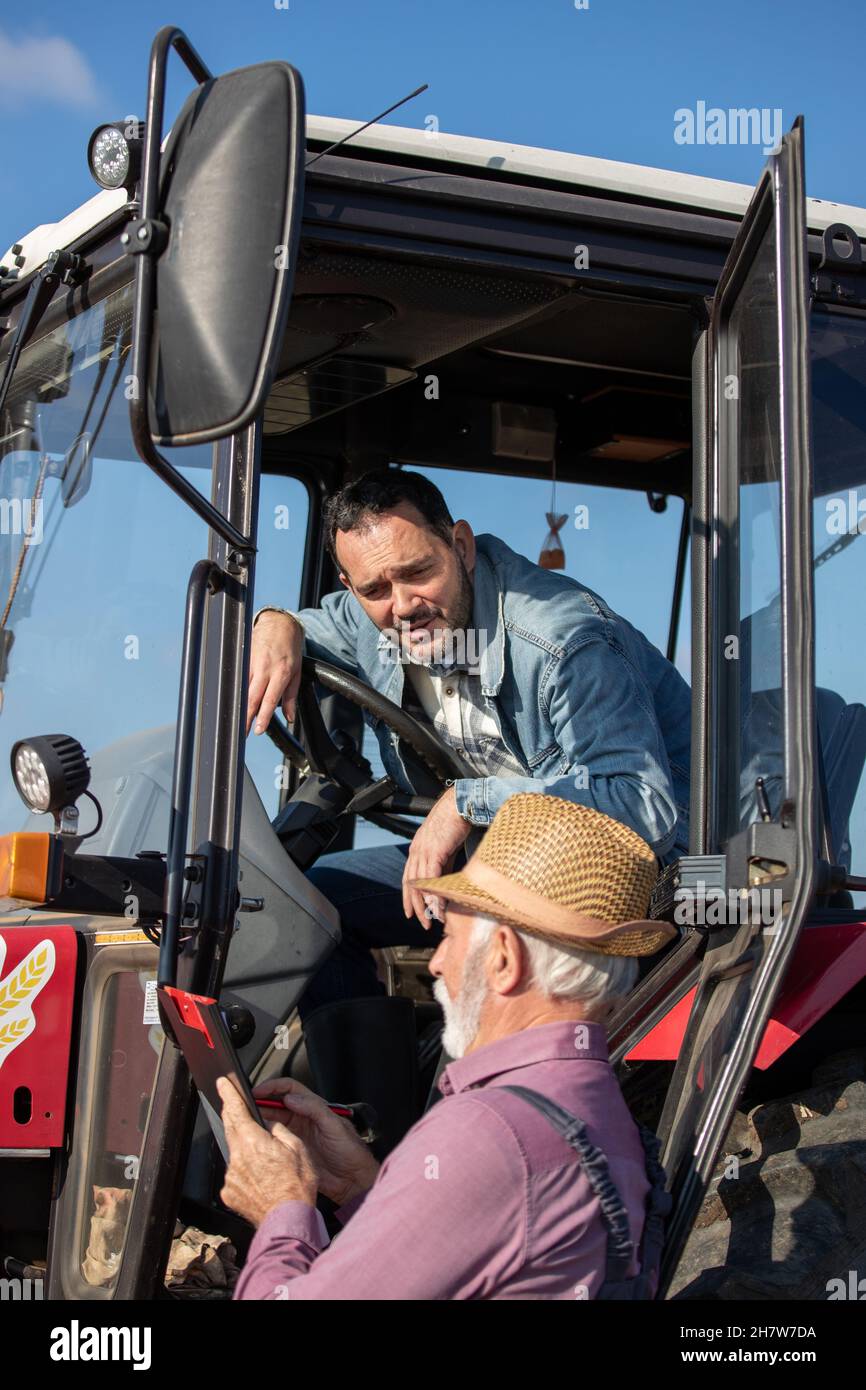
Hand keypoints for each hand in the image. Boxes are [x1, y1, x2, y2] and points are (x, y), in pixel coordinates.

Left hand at [217, 1076, 317, 1226]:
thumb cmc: (297, 1187)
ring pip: (234, 1153)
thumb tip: (269, 1123)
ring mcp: (232, 1177)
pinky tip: (260, 1178)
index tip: (222, 1083)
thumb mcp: (297, 1148)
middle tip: (235, 1106)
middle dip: (232, 1115)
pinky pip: (235, 1174)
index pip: (236, 1110)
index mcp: (253, 1142)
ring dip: (244, 1149)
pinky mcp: (230, 1193)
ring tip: (264, 1160)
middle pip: (230, 1128)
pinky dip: (244, 1171)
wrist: (288, 1221)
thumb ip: (279, 1130)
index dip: (228, 1094)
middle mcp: (237, 1158)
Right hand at [246, 612, 303, 734]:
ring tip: (234, 720)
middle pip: (252, 697)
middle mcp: (265, 669)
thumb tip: (290, 718)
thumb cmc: (290, 648)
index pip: (270, 699)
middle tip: (240, 731)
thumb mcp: (297, 672)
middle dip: (245, 716)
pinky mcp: (244, 659)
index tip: (257, 730)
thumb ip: (291, 696)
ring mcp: (252, 663)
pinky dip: (235, 691)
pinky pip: (238, 678)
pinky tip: (231, 702)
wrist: (279, 623)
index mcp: (281, 673)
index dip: (263, 716)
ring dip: (238, 705)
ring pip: (242, 688)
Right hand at [252, 1078, 379, 1206]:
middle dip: (260, 1102)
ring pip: (271, 1122)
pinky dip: (262, 1138)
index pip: (289, 1089)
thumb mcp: (334, 1125)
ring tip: (247, 1120)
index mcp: (313, 1107)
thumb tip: (291, 1098)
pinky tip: (255, 1139)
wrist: (352, 1180)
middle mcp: (301, 1119)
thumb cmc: (350, 1151)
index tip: (259, 1090)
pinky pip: (272, 1141)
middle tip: (246, 1106)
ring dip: (259, 1119)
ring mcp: (294, 1135)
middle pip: (275, 1104)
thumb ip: (314, 1109)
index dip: (273, 1087)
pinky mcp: (290, 1151)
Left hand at [402, 785, 470, 925]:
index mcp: (418, 848)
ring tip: (433, 919)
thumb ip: (444, 863)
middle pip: (411, 884)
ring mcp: (423, 851)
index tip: (412, 911)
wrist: (461, 804)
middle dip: (415, 905)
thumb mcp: (446, 846)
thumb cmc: (456, 821)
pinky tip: (439, 907)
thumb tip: (446, 881)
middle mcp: (417, 850)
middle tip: (421, 922)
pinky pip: (432, 879)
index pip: (409, 877)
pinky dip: (435, 895)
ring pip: (420, 884)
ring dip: (426, 904)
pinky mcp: (434, 852)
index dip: (409, 896)